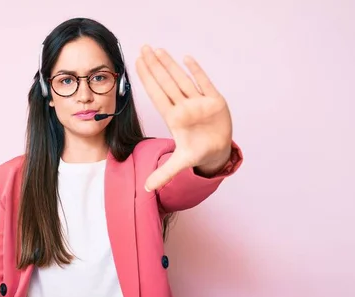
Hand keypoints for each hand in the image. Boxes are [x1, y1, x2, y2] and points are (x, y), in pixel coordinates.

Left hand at [135, 45, 232, 190]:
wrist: (218, 150)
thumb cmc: (197, 151)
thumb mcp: (180, 163)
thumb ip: (164, 173)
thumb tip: (145, 189)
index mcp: (174, 118)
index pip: (157, 95)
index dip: (147, 79)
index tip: (137, 64)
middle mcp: (184, 106)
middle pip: (166, 82)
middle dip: (155, 66)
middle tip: (143, 48)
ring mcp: (198, 102)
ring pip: (182, 79)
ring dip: (170, 65)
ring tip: (158, 50)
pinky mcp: (215, 100)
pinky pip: (204, 82)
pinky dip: (197, 72)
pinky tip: (186, 58)